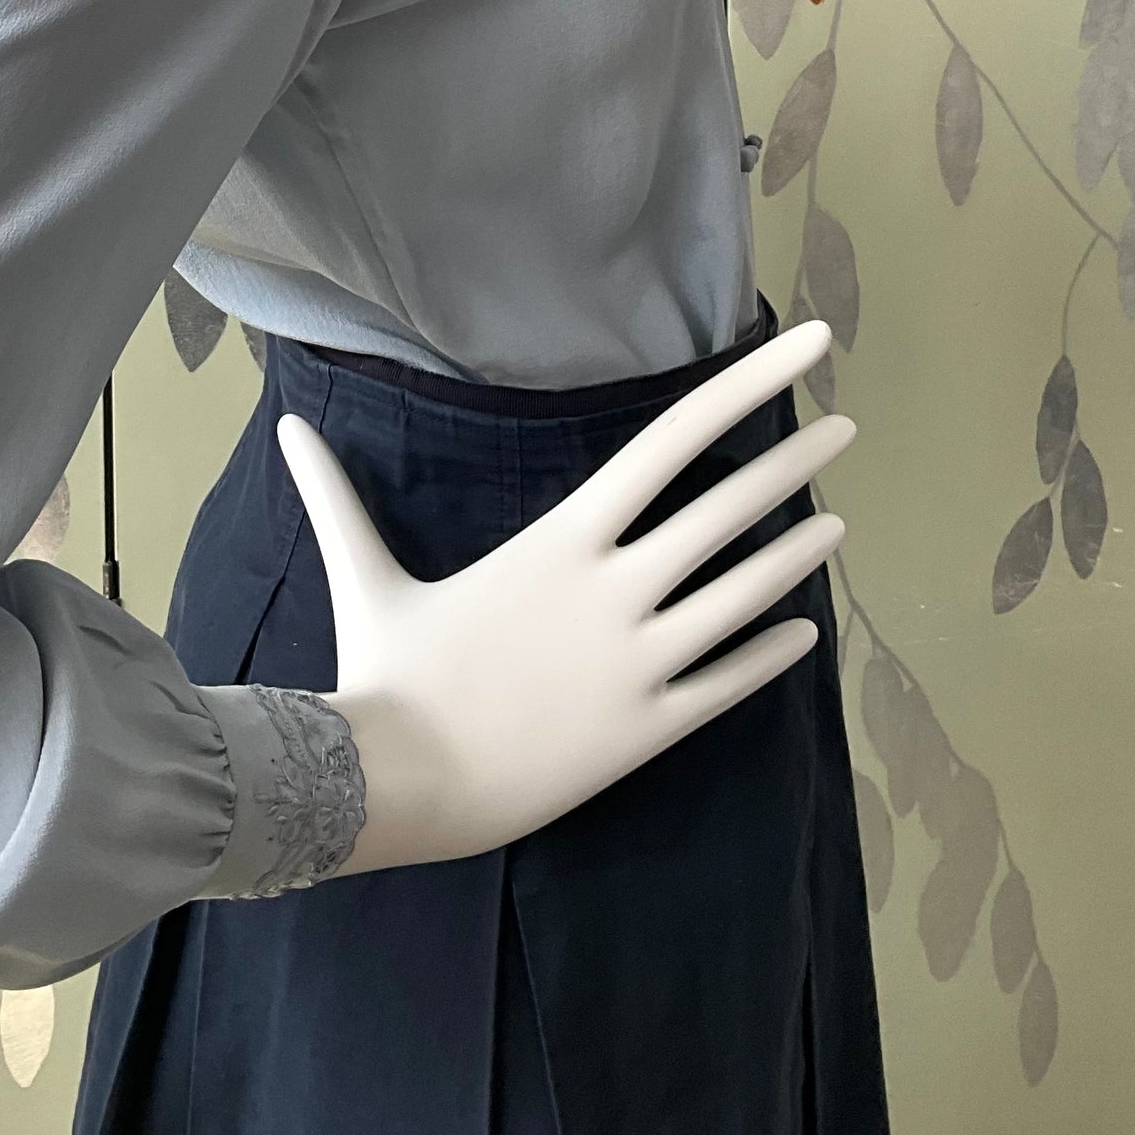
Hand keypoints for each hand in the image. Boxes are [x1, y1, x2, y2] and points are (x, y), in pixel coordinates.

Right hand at [275, 318, 850, 874]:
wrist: (401, 784)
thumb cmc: (387, 672)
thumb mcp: (366, 574)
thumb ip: (337, 498)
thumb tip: (286, 428)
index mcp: (563, 540)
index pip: (672, 442)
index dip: (745, 389)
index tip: (805, 349)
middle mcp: (616, 591)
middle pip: (726, 512)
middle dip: (793, 464)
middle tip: (847, 429)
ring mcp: (641, 663)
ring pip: (744, 595)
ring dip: (795, 556)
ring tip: (837, 523)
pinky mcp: (648, 731)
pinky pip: (730, 684)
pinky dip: (773, 653)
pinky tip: (807, 632)